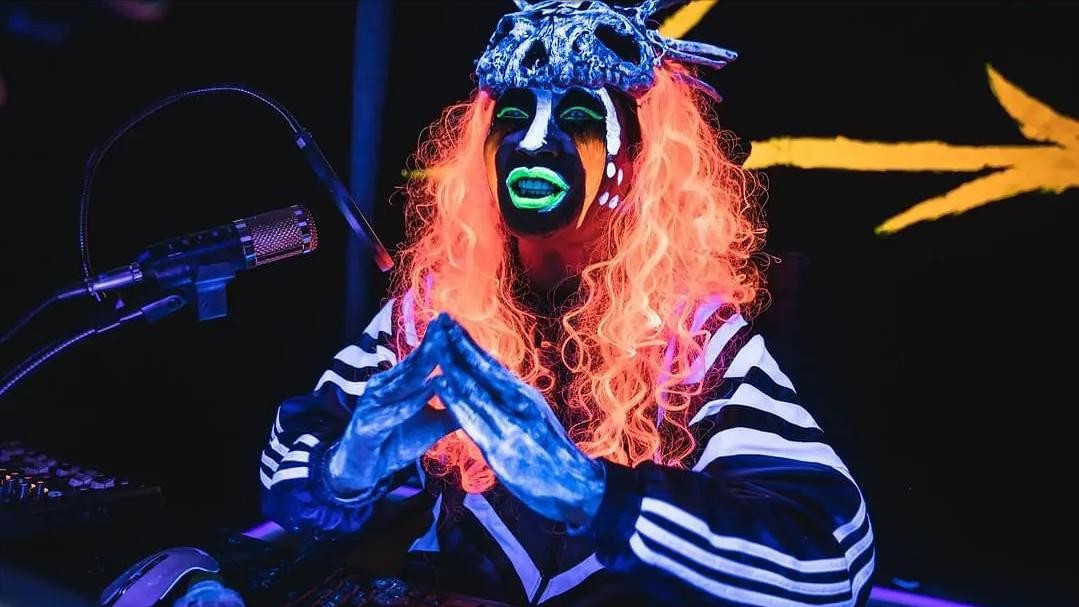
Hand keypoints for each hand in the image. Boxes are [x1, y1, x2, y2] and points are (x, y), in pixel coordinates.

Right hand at [326, 322, 457, 497]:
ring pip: (403, 384)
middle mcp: (383, 387)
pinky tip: (426, 393)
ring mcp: (373, 404)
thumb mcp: (431, 425)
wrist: (363, 471)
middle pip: (411, 364)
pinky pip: (393, 412)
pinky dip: (411, 402)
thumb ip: (452, 410)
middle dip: (431, 344)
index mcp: (396, 383)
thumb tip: (480, 398)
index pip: (420, 359)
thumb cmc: (396, 442)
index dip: (436, 341)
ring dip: (422, 367)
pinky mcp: (368, 424)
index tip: (454, 322)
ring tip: (441, 350)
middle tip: (447, 324)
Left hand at [430, 313, 604, 528]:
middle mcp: (519, 404)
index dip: (469, 342)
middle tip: (439, 320)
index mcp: (524, 395)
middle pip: (483, 369)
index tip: (451, 322)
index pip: (492, 364)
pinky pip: (473, 420)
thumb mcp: (535, 416)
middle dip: (458, 344)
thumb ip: (513, 397)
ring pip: (475, 389)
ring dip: (453, 365)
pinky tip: (441, 385)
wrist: (577, 487)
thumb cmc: (552, 453)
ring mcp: (510, 424)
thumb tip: (493, 374)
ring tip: (434, 343)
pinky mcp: (502, 447)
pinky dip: (456, 400)